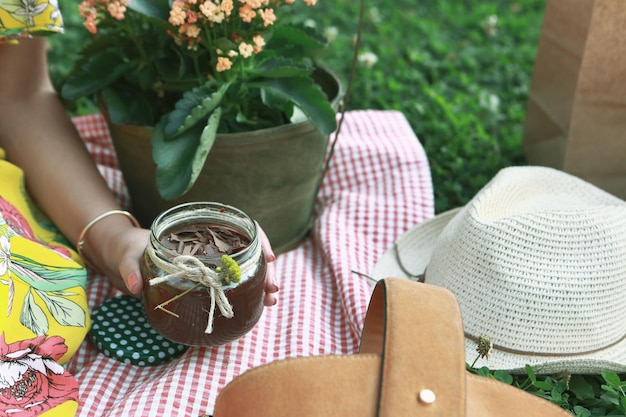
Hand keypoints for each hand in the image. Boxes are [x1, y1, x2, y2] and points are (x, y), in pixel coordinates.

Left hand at [107, 222, 278, 306]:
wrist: (125, 257)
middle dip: (266, 270)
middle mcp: (210, 243)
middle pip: (249, 251)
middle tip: (273, 289)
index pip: (240, 227)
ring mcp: (211, 261)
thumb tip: (136, 288)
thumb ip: (131, 270)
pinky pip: (234, 282)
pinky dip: (248, 292)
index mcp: (197, 229)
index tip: (269, 257)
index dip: (259, 240)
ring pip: (246, 268)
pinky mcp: (207, 278)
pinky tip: (258, 305)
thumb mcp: (129, 256)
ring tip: (271, 301)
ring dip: (262, 283)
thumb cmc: (130, 249)